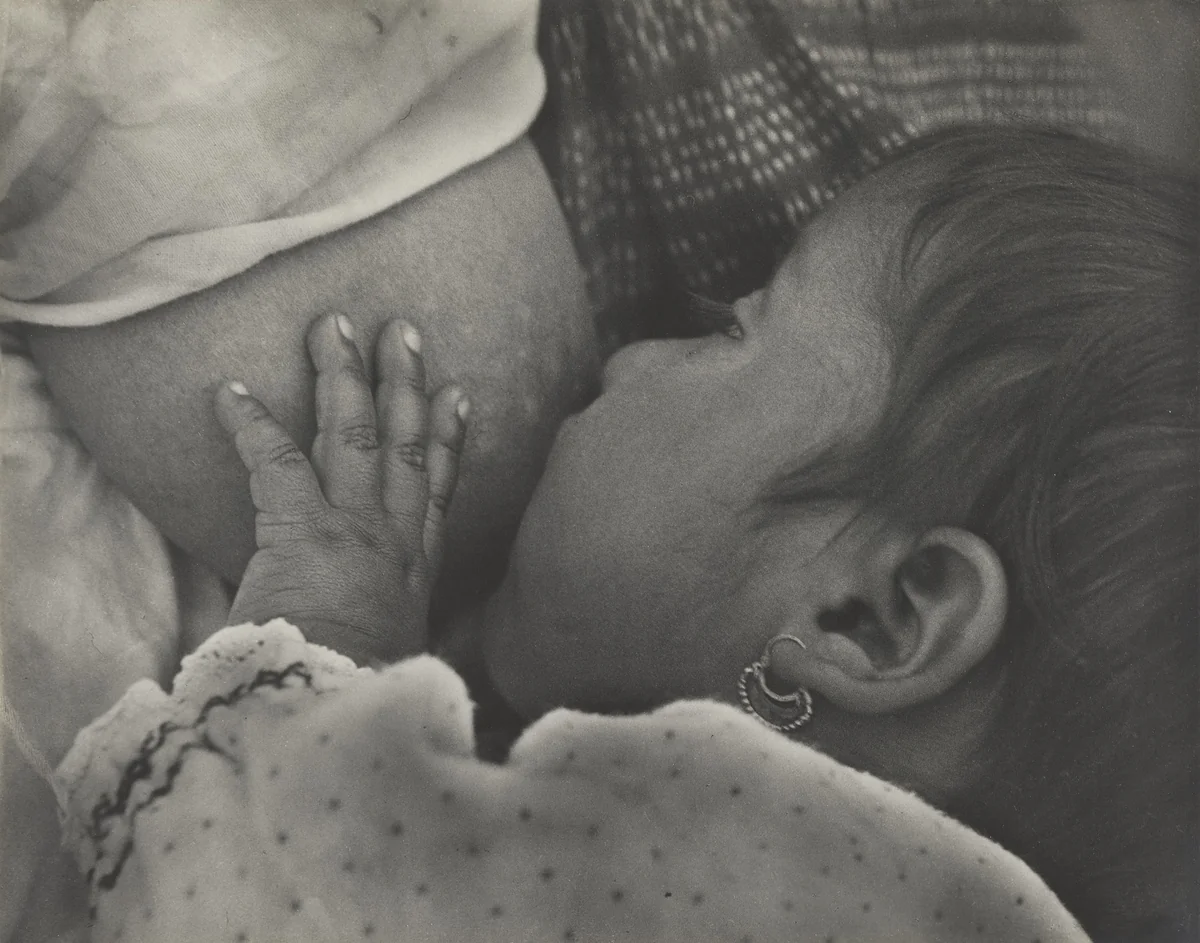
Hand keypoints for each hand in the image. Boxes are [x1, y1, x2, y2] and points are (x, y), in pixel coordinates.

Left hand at [213, 314, 467, 664]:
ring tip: (337, 327)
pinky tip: (232, 388)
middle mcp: (393, 537)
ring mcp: (352, 526)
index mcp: (415, 568)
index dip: (447, 435)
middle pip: (401, 442)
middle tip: (400, 332)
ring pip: (354, 433)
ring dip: (346, 376)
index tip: (457, 394)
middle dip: (402, 382)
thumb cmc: (359, 693)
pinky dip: (251, 424)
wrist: (338, 709)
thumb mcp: (397, 661)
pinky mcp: (302, 528)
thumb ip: (392, 633)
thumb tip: (386, 640)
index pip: (435, 486)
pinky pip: (274, 461)